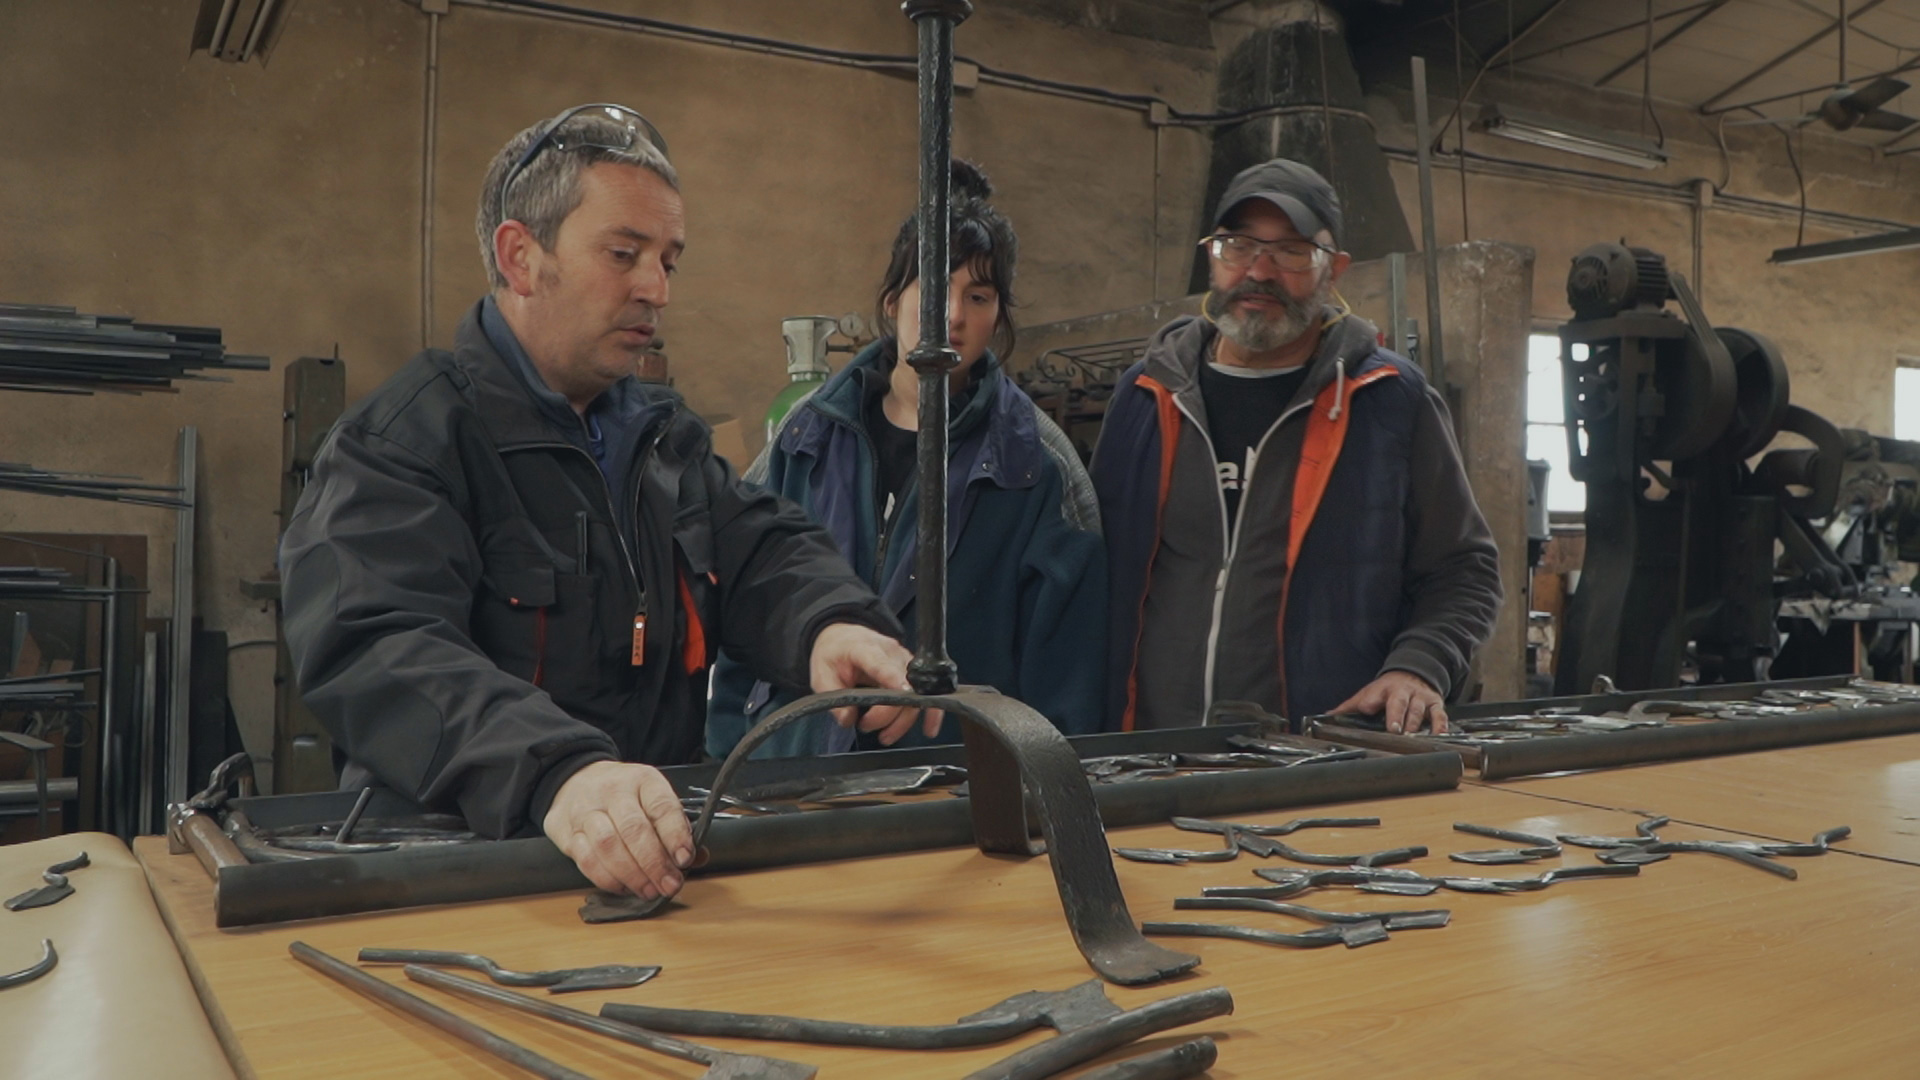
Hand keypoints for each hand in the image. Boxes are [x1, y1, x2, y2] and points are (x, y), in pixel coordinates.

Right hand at [543, 761, 693, 898]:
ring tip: (649, 890)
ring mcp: (586, 811)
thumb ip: (676, 826)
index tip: (685, 858)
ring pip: (608, 846)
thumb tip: (697, 858)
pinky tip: (624, 886)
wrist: (576, 780)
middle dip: (655, 863)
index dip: (675, 834)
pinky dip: (607, 879)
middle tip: (669, 885)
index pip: (661, 806)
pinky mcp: (568, 832)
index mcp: (643, 780)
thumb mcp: (653, 797)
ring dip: (632, 875)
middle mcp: (613, 792)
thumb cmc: (624, 795)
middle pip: (634, 829)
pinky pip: (586, 860)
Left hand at [809, 622, 942, 744]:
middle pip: (902, 686)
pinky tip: (929, 728)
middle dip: (887, 715)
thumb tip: (848, 720)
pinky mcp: (912, 670)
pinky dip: (929, 711)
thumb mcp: (821, 676)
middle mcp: (890, 652)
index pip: (882, 665)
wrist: (842, 638)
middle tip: (865, 726)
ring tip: (884, 736)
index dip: (894, 680)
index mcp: (864, 648)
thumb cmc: (833, 655)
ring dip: (903, 721)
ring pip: (915, 694)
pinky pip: (924, 692)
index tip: (904, 694)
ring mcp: (904, 660)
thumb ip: (834, 699)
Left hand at [1331, 671, 1448, 733]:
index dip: (1369, 701)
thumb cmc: (1387, 690)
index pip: (1374, 695)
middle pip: (1399, 702)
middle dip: (1396, 715)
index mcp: (1382, 690)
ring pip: (1418, 710)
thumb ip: (1349, 707)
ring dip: (1415, 723)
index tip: (1366, 708)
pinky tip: (1439, 735)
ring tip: (1412, 736)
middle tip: (1393, 729)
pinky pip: (1439, 715)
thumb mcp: (1367, 694)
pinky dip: (1440, 725)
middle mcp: (1402, 692)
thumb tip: (1327, 716)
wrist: (1413, 674)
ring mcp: (1420, 698)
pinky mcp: (1435, 704)